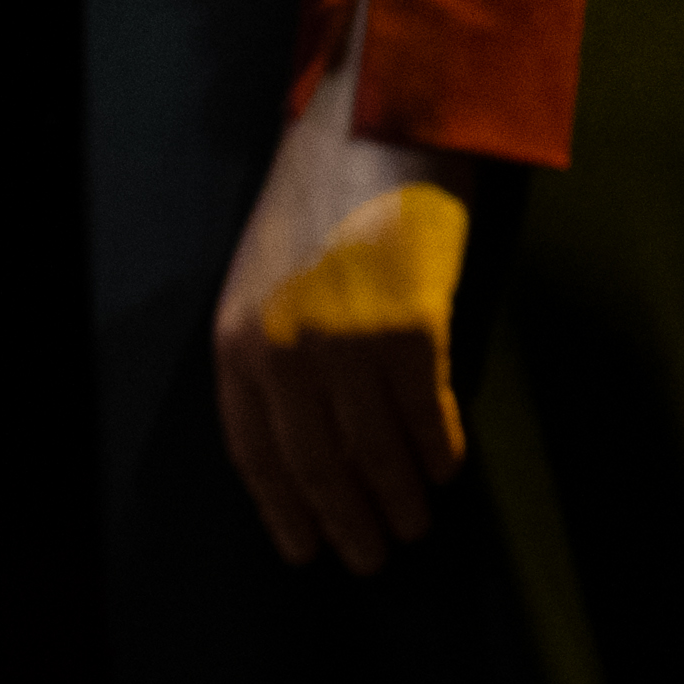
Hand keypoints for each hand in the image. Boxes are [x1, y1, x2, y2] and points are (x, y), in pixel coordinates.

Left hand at [212, 89, 475, 572]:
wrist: (373, 126)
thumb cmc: (321, 200)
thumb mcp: (265, 276)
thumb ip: (271, 350)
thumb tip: (303, 439)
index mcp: (235, 336)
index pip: (253, 450)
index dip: (282, 507)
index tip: (305, 548)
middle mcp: (280, 347)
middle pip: (313, 463)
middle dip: (344, 519)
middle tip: (370, 557)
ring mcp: (345, 340)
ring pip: (374, 451)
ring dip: (397, 497)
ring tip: (414, 524)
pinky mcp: (410, 328)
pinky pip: (427, 415)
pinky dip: (439, 450)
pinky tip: (448, 470)